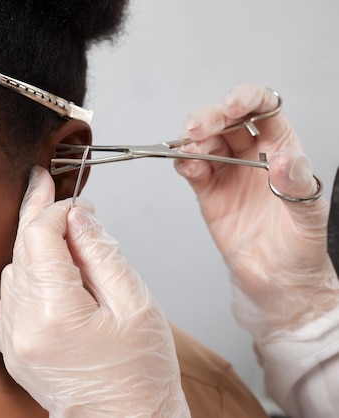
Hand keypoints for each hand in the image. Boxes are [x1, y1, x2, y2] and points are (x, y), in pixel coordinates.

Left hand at [0, 167, 189, 417]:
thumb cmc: (140, 372)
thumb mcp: (135, 303)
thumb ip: (102, 252)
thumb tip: (78, 215)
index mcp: (54, 312)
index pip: (39, 237)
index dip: (54, 209)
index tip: (71, 197)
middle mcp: (22, 325)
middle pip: (20, 249)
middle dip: (34, 213)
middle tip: (41, 181)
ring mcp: (12, 339)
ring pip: (13, 269)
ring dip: (33, 243)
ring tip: (57, 227)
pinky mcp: (12, 347)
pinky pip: (12, 295)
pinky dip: (29, 272)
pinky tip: (51, 265)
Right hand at [174, 84, 338, 338]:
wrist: (276, 281)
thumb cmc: (300, 247)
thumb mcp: (310, 217)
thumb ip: (297, 186)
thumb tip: (283, 159)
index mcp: (282, 149)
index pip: (265, 110)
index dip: (248, 98)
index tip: (232, 103)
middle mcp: (252, 156)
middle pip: (227, 121)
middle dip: (210, 117)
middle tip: (198, 128)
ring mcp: (228, 173)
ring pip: (205, 141)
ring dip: (192, 139)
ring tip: (189, 148)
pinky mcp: (208, 192)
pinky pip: (193, 168)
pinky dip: (185, 162)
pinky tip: (187, 166)